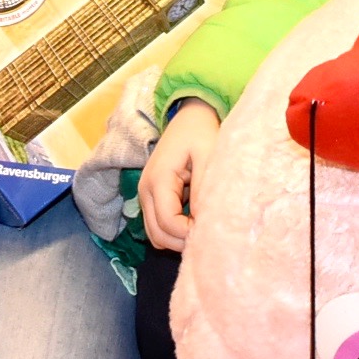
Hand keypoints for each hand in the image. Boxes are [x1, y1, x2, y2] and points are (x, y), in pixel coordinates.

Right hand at [141, 99, 219, 249]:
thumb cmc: (201, 133)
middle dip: (183, 241)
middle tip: (209, 235)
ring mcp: (145, 195)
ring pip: (156, 235)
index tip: (212, 229)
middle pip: (158, 235)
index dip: (189, 234)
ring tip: (202, 230)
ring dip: (177, 239)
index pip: (168, 222)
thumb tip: (203, 221)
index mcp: (158, 180)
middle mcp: (145, 190)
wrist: (190, 117)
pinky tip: (194, 222)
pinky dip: (173, 231)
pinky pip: (158, 226)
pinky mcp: (152, 197)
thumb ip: (203, 188)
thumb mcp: (208, 156)